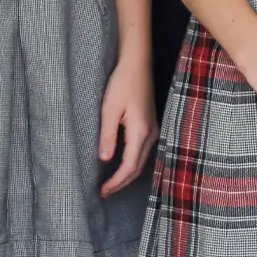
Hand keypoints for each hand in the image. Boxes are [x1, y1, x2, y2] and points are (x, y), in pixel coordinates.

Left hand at [97, 56, 155, 196]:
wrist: (137, 64)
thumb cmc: (122, 83)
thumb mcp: (109, 109)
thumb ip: (108, 135)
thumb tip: (105, 160)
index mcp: (140, 132)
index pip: (129, 166)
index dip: (116, 181)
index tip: (103, 191)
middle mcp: (151, 134)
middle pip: (138, 167)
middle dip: (122, 182)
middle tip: (105, 192)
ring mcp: (153, 129)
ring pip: (141, 161)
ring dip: (127, 174)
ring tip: (111, 183)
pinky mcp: (150, 124)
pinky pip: (143, 151)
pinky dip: (132, 163)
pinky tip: (122, 165)